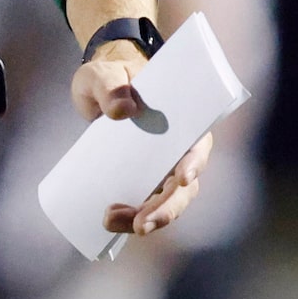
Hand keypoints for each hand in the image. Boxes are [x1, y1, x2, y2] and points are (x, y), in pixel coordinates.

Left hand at [72, 44, 213, 237]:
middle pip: (184, 187)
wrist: (100, 86)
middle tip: (141, 224)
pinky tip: (111, 223)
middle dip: (166, 209)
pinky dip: (132, 217)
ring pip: (166, 202)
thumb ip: (109, 85)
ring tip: (111, 222)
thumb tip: (121, 110)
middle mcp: (178, 150)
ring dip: (146, 219)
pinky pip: (145, 204)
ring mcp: (162, 167)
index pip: (197, 147)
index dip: (194, 164)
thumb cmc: (110, 74)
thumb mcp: (103, 74)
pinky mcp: (142, 177)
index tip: (181, 177)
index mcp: (182, 122)